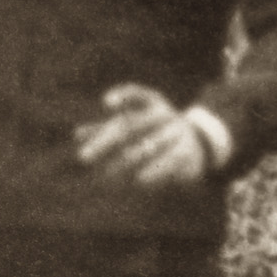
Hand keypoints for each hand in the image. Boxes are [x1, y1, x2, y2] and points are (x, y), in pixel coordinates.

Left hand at [74, 84, 209, 188]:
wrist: (199, 146)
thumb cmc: (157, 134)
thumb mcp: (137, 125)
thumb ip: (108, 128)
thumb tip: (77, 134)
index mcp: (152, 103)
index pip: (137, 94)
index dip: (123, 95)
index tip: (106, 104)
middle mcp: (164, 115)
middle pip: (131, 124)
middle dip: (104, 142)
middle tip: (82, 158)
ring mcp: (176, 133)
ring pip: (146, 146)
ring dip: (122, 162)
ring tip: (103, 176)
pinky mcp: (186, 153)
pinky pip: (167, 162)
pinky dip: (152, 171)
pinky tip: (137, 182)